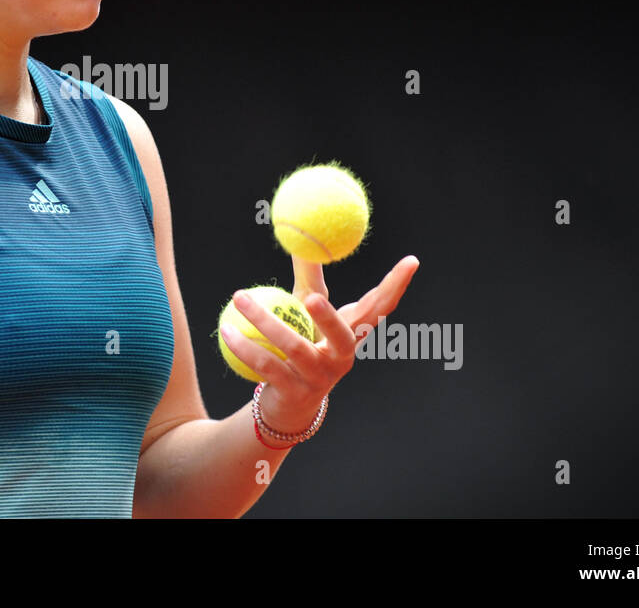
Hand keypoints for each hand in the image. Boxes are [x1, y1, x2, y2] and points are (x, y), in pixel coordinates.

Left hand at [222, 254, 419, 436]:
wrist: (289, 403)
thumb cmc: (301, 344)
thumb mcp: (306, 308)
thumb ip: (308, 277)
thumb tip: (302, 235)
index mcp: (352, 332)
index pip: (380, 306)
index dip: (397, 285)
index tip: (412, 260)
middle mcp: (343, 356)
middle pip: (344, 335)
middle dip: (330, 317)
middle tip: (313, 298)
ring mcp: (321, 377)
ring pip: (294, 347)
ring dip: (263, 321)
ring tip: (239, 297)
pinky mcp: (296, 393)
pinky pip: (267, 366)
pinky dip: (245, 346)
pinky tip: (226, 330)